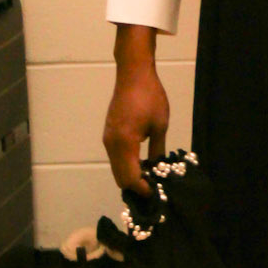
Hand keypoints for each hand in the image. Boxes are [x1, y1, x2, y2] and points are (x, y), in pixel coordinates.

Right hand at [103, 26, 169, 194]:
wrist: (132, 74)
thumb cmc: (150, 97)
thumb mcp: (160, 125)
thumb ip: (157, 151)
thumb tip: (158, 170)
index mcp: (125, 143)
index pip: (130, 177)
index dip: (142, 189)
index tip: (156, 193)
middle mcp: (111, 144)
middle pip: (119, 177)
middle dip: (135, 186)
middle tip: (154, 188)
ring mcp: (107, 138)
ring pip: (116, 168)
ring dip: (130, 176)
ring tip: (150, 177)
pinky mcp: (108, 133)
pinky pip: (115, 157)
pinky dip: (125, 165)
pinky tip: (141, 163)